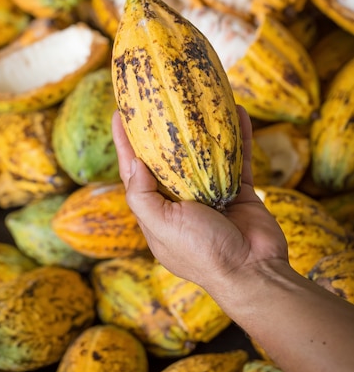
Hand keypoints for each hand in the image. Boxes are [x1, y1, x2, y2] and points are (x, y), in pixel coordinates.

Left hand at [112, 106, 288, 299]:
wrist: (252, 271)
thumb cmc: (202, 252)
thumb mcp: (162, 225)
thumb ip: (142, 196)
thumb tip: (133, 162)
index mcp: (158, 211)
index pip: (135, 172)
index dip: (125, 143)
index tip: (118, 114)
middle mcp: (182, 201)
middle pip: (168, 158)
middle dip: (161, 130)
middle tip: (157, 100)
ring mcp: (212, 194)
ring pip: (204, 153)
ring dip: (203, 128)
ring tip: (199, 100)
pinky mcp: (238, 191)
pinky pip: (238, 157)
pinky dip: (240, 136)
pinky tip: (238, 113)